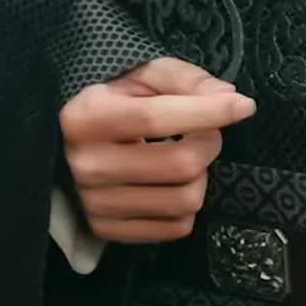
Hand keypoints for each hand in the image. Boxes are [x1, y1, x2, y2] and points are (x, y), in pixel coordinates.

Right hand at [60, 55, 255, 243]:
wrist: (62, 144)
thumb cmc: (107, 101)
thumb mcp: (137, 75)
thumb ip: (182, 79)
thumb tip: (228, 97)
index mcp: (88, 117)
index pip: (155, 118)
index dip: (206, 112)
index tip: (244, 106)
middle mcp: (88, 165)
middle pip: (179, 164)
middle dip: (209, 142)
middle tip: (207, 130)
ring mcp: (96, 204)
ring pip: (184, 200)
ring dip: (201, 175)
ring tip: (186, 154)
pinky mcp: (108, 230)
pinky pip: (175, 228)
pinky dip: (187, 204)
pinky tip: (172, 182)